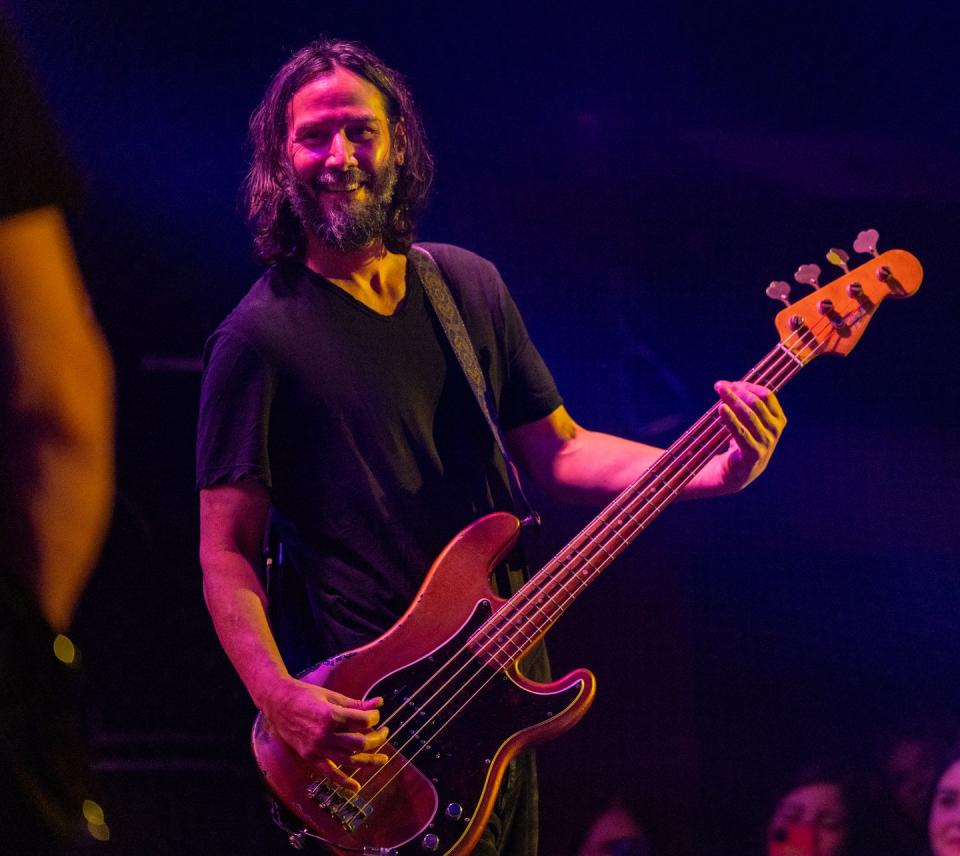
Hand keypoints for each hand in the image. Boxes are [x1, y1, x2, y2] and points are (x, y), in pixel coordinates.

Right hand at [262, 677, 389, 791]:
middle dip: (377, 739)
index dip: (374, 717)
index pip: (363, 721)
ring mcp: (316, 749)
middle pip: (359, 743)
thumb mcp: (332, 695)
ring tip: (383, 758)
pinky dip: (343, 782)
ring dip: (369, 760)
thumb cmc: (305, 694)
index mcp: (330, 715)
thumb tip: (379, 703)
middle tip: (384, 732)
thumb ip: (356, 704)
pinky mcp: (310, 757)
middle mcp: (324, 735)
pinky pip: (329, 772)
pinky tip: (356, 787)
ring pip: (349, 760)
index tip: (376, 714)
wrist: (277, 703)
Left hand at [692, 380, 785, 495]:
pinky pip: (741, 432)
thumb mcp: (747, 423)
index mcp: (778, 420)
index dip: (749, 386)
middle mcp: (775, 431)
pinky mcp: (753, 454)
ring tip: (719, 390)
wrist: (734, 474)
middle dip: (738, 391)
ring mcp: (766, 443)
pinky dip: (730, 419)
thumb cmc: (738, 443)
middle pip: (757, 403)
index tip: (731, 383)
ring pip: (749, 415)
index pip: (767, 395)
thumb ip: (745, 406)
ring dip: (732, 400)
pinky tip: (720, 409)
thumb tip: (730, 384)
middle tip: (719, 385)